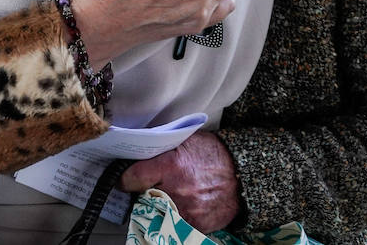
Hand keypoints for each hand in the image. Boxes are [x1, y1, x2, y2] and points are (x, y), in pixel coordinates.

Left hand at [119, 131, 240, 231]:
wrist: (243, 175)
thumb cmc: (211, 154)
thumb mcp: (183, 142)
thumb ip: (160, 151)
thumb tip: (137, 155)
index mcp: (170, 166)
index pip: (132, 177)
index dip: (124, 179)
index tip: (123, 180)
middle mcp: (176, 190)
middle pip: (142, 198)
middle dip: (140, 193)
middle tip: (144, 188)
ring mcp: (187, 210)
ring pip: (157, 213)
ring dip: (156, 206)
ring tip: (163, 196)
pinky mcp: (197, 225)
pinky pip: (175, 224)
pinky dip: (173, 216)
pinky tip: (178, 206)